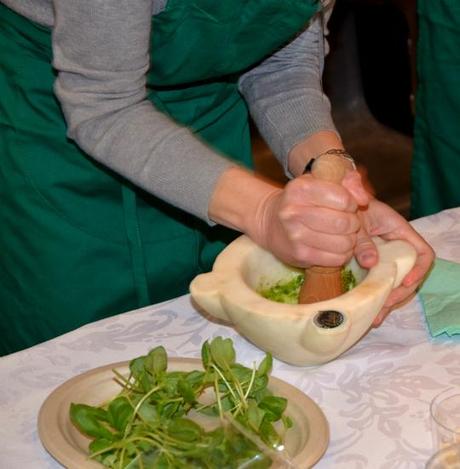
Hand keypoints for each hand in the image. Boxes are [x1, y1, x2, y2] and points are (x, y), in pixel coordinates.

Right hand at [248, 170, 368, 267]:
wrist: (270, 222)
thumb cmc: (301, 200)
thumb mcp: (320, 181)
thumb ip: (348, 181)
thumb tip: (364, 199)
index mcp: (300, 189)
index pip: (344, 199)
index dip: (351, 204)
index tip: (345, 206)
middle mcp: (294, 211)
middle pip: (344, 223)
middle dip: (353, 224)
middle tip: (346, 222)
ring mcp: (295, 235)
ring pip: (344, 243)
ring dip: (350, 240)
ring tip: (340, 235)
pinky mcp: (300, 255)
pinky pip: (337, 259)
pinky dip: (342, 254)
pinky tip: (334, 246)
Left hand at [354, 199, 434, 326]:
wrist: (334, 206)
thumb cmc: (348, 206)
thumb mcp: (356, 222)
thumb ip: (363, 241)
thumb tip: (371, 263)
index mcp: (399, 232)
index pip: (422, 253)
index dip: (418, 270)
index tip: (404, 282)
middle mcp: (396, 247)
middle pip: (410, 275)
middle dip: (399, 294)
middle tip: (383, 307)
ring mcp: (384, 257)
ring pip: (395, 283)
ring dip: (387, 301)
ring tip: (375, 317)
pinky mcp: (371, 265)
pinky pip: (379, 283)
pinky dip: (376, 297)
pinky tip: (369, 312)